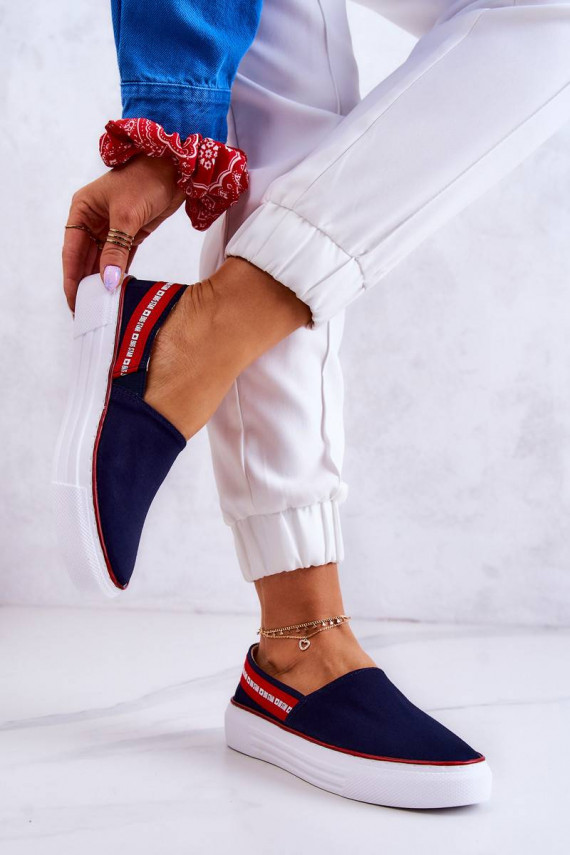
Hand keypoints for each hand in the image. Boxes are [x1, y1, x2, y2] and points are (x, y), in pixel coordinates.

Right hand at [62, 154, 185, 310]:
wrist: (174, 168)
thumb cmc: (145, 181)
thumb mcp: (126, 216)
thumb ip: (116, 250)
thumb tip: (108, 281)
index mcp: (82, 211)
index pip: (72, 251)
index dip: (72, 278)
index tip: (74, 302)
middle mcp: (92, 220)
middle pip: (85, 259)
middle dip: (86, 284)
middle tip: (87, 312)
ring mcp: (112, 228)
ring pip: (103, 261)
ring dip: (103, 281)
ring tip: (102, 306)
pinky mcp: (131, 233)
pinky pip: (121, 258)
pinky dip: (120, 273)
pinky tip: (119, 291)